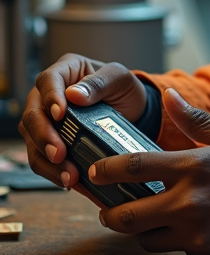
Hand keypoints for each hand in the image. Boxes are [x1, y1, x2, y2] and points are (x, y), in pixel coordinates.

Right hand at [19, 54, 147, 189]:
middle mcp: (48, 95)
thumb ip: (100, 83)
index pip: (47, 81)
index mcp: (65, 71)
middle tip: (60, 155)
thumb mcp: (120, 78)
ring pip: (33, 142)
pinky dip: (54, 173)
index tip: (60, 114)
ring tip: (68, 176)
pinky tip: (71, 182)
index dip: (50, 98)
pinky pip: (44, 160)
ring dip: (47, 162)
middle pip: (33, 115)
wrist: (131, 110)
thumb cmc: (123, 88)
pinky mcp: (51, 142)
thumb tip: (74, 95)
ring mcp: (47, 120)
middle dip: (44, 137)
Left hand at [94, 89, 209, 254]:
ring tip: (153, 222)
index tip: (97, 172)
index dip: (106, 171)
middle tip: (111, 210)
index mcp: (194, 167)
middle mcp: (189, 203)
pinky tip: (197, 233)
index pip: (133, 168)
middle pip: (126, 216)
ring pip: (147, 240)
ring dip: (145, 232)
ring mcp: (197, 235)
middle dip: (111, 214)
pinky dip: (182, 244)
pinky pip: (180, 254)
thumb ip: (197, 121)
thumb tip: (170, 97)